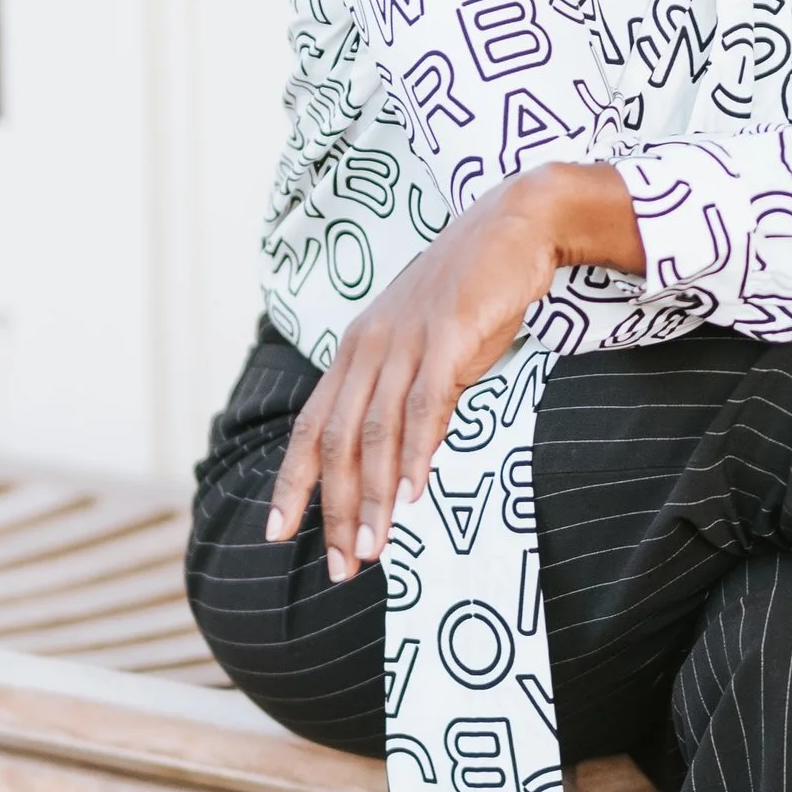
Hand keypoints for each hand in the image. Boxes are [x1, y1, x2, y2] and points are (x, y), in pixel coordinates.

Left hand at [267, 164, 641, 576]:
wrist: (516, 223)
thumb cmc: (473, 291)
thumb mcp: (428, 347)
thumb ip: (409, 400)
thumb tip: (405, 466)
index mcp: (356, 352)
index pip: (311, 428)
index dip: (292, 484)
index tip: (275, 535)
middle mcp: (369, 347)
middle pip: (339, 442)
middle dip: (335, 512)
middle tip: (341, 568)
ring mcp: (407, 340)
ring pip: (377, 432)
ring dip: (373, 498)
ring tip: (373, 550)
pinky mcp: (449, 334)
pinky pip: (426, 404)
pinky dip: (417, 452)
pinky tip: (414, 494)